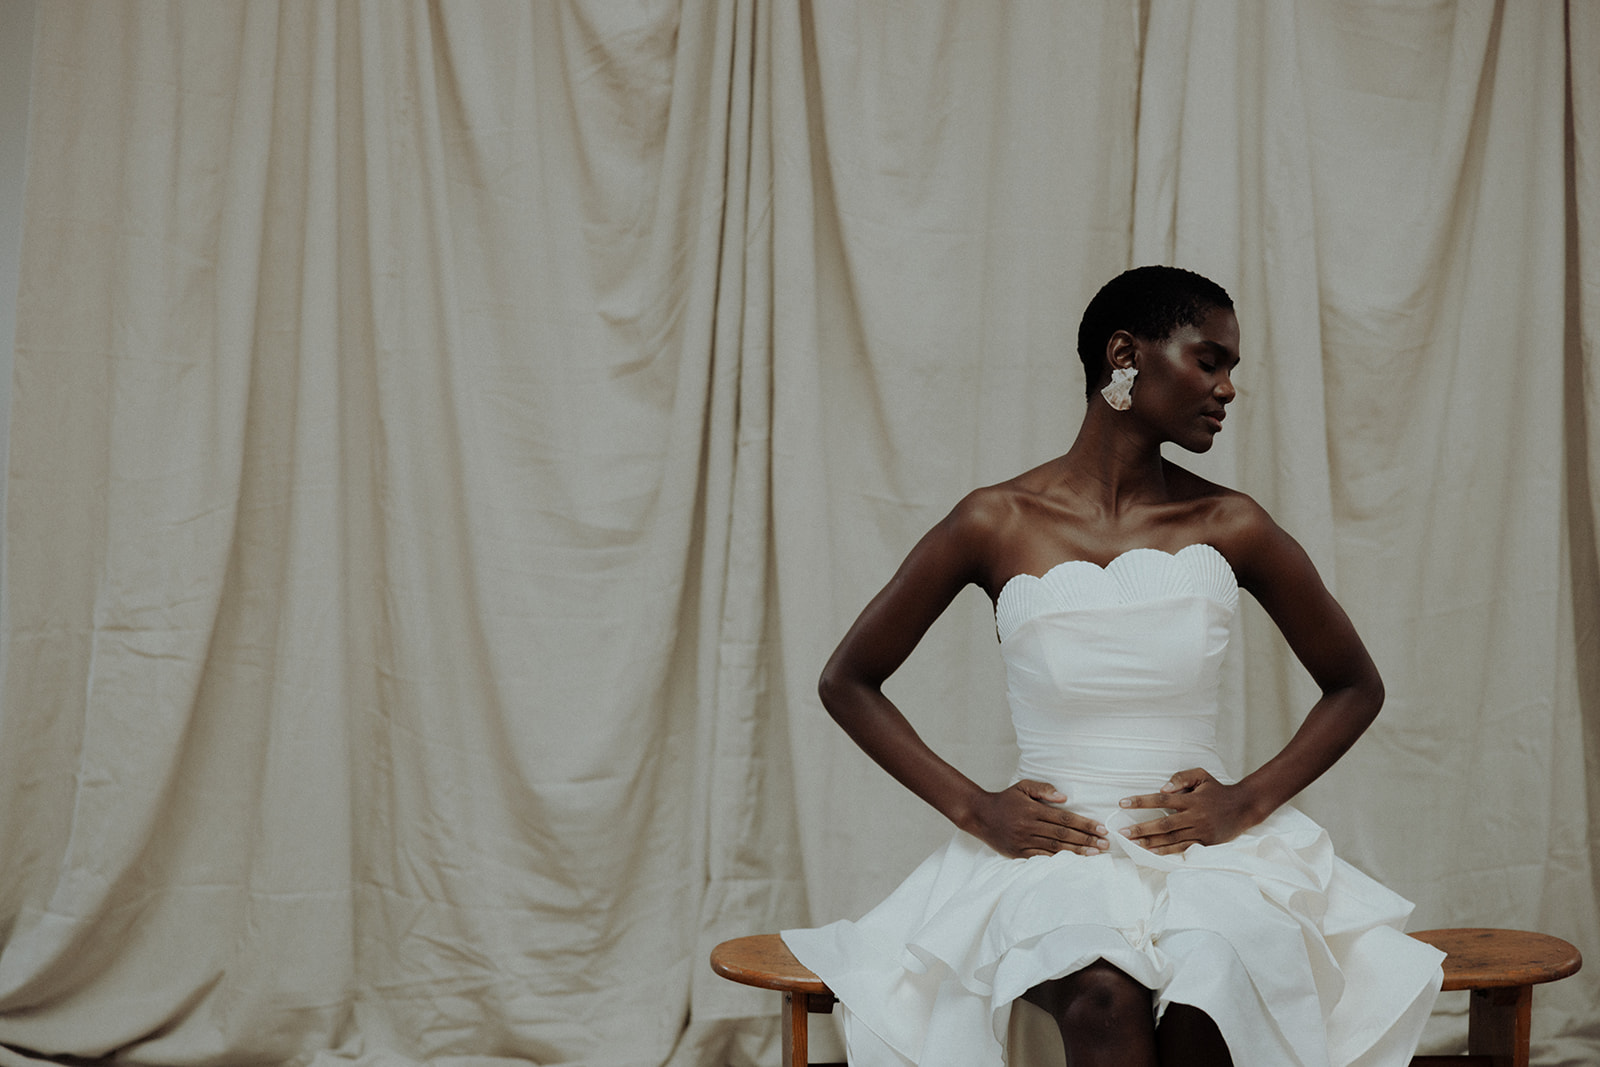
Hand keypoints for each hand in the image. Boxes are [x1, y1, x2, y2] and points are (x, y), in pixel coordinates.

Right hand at [967, 780, 1109, 858]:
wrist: (980, 815)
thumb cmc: (1005, 799)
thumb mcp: (1022, 786)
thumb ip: (1043, 789)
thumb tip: (1065, 797)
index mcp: (1033, 809)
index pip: (1064, 818)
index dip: (1084, 824)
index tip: (1101, 828)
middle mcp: (1029, 826)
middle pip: (1063, 834)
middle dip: (1086, 839)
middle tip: (1106, 844)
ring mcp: (1024, 841)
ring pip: (1055, 848)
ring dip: (1077, 851)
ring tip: (1095, 854)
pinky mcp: (1018, 853)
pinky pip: (1042, 858)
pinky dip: (1058, 860)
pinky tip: (1073, 862)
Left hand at [1118, 769, 1262, 854]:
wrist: (1243, 807)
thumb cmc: (1217, 790)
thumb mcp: (1201, 776)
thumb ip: (1181, 778)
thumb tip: (1162, 789)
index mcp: (1191, 799)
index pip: (1161, 799)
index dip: (1141, 801)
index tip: (1122, 803)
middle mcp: (1195, 816)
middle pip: (1163, 824)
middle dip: (1141, 828)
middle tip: (1122, 832)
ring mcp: (1200, 831)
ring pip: (1171, 839)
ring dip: (1150, 842)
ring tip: (1132, 844)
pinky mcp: (1205, 843)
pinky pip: (1183, 848)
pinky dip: (1167, 851)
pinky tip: (1152, 852)